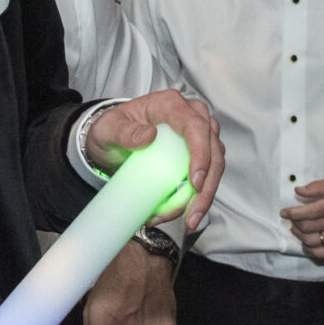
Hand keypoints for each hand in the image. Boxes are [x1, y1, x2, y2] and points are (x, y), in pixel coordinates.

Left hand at [82, 90, 225, 234]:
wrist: (113, 141)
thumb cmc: (112, 129)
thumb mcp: (107, 129)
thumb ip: (123, 131)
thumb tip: (148, 137)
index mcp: (170, 105)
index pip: (195, 126)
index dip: (201, 154)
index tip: (195, 182)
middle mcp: (191, 116)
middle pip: (212, 150)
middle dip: (206, 186)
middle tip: (192, 214)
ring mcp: (198, 134)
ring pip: (215, 165)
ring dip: (205, 196)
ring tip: (189, 219)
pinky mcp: (199, 152)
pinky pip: (207, 175)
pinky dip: (198, 197)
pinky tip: (184, 214)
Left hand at [279, 179, 323, 262]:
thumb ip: (320, 186)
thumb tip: (298, 190)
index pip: (310, 211)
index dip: (293, 213)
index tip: (284, 212)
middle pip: (309, 226)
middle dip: (295, 223)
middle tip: (291, 219)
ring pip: (312, 241)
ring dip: (299, 236)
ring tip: (297, 229)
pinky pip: (321, 253)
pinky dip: (309, 249)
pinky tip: (307, 242)